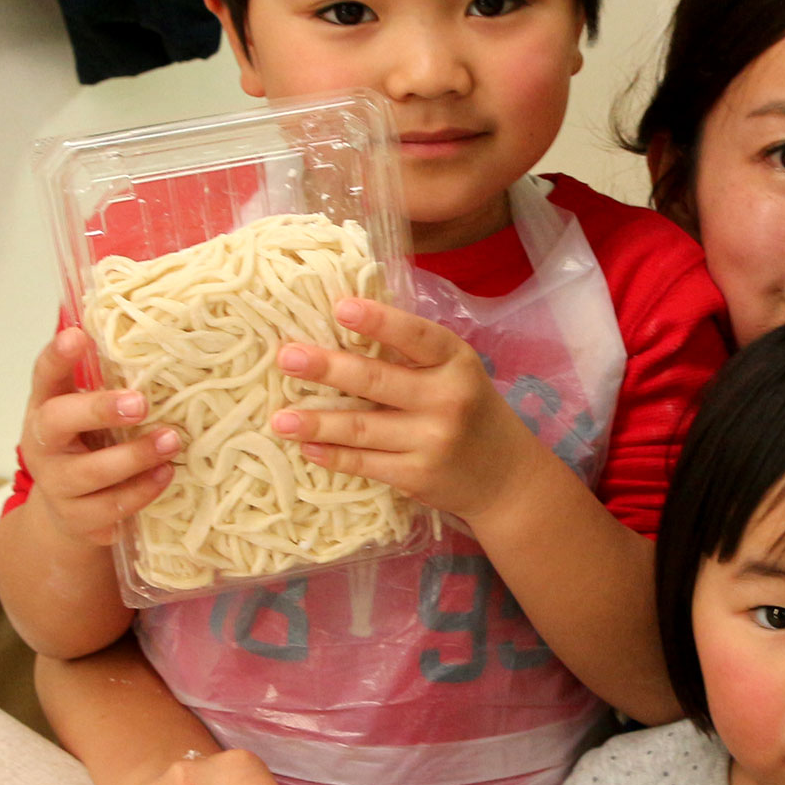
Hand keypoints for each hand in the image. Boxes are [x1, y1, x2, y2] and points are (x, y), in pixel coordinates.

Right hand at [20, 326, 179, 545]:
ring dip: (134, 456)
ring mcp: (56, 484)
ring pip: (89, 472)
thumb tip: (159, 337)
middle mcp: (43, 444)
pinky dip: (142, 491)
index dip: (58, 356)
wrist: (68, 513)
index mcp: (46, 406)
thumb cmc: (87, 446)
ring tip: (172, 441)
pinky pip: (111, 506)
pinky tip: (167, 474)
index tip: (77, 335)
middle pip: (56, 421)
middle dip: (98, 410)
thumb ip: (108, 384)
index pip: (45, 375)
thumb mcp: (90, 413)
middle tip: (140, 403)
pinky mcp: (77, 518)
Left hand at [270, 298, 540, 522]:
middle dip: (328, 369)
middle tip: (287, 358)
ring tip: (280, 418)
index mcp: (456, 362)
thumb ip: (413, 354)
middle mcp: (447, 400)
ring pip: (363, 428)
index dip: (379, 321)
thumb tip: (342, 327)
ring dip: (317, 422)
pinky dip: (333, 456)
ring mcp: (432, 441)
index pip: (417, 336)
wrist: (504, 477)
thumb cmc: (469, 410)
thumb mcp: (456, 373)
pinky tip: (307, 447)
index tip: (340, 308)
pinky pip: (366, 464)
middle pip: (378, 381)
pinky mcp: (418, 476)